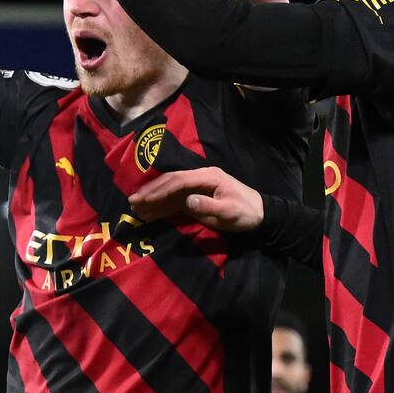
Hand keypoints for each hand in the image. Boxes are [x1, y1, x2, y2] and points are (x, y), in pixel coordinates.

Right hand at [128, 167, 264, 232]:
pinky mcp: (197, 198)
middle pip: (170, 182)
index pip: (179, 181)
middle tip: (132, 202)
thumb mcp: (231, 212)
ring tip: (134, 207)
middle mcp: (199, 179)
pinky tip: (149, 213)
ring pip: (170, 191)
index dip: (160, 189)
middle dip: (151, 192)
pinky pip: (175, 201)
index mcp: (207, 177)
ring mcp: (197, 188)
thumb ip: (210, 206)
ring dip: (153, 199)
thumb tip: (188, 200)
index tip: (145, 199)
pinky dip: (161, 206)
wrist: (261, 215)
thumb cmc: (247, 213)